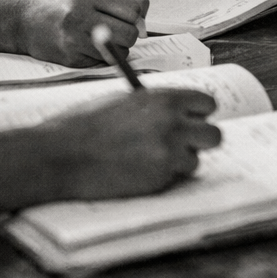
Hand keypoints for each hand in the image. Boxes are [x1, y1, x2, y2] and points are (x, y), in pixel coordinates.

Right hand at [17, 0, 149, 66]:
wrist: (25, 21)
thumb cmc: (63, 5)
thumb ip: (119, 0)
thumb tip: (143, 24)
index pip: (135, 8)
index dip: (139, 16)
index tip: (130, 18)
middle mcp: (81, 14)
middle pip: (131, 32)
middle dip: (131, 33)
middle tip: (119, 30)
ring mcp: (75, 38)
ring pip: (121, 50)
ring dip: (119, 47)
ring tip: (103, 38)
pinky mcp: (71, 58)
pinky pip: (105, 62)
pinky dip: (104, 57)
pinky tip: (89, 47)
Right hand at [51, 88, 221, 199]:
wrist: (62, 154)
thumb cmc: (85, 125)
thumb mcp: (123, 101)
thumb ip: (155, 105)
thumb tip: (177, 111)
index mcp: (164, 99)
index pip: (207, 103)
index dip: (198, 114)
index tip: (191, 120)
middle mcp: (173, 123)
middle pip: (214, 135)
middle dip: (200, 141)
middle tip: (182, 145)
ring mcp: (168, 153)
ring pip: (195, 160)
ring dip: (179, 162)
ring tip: (149, 160)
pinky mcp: (159, 178)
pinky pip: (175, 178)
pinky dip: (163, 178)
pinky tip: (137, 171)